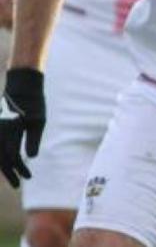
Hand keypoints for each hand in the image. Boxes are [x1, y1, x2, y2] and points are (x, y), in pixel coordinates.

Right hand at [1, 68, 44, 187]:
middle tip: (17, 185)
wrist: (21, 86)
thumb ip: (32, 140)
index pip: (12, 156)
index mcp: (8, 130)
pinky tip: (8, 162)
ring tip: (12, 175)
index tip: (27, 178)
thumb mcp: (38, 121)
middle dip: (8, 172)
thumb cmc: (33, 103)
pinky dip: (1, 155)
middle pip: (1, 158)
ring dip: (3, 165)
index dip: (18, 170)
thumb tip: (30, 158)